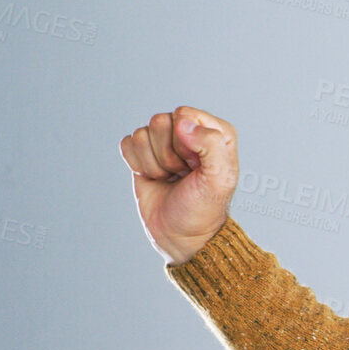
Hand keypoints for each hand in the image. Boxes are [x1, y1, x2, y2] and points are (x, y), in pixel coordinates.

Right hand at [119, 106, 238, 264]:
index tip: (195, 166)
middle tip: (182, 175)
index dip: (185, 143)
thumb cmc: (204, 207)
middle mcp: (190, 131)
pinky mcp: (144, 153)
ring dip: (154, 163)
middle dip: (168, 155)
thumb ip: (211, 144)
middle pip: (160, 121)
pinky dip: (138, 165)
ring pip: (142, 134)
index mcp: (215, 130)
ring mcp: (165, 141)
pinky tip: (155, 178)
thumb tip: (182, 123)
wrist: (181, 234)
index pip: (184, 115)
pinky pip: (127, 144)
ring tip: (171, 178)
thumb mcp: (220, 178)